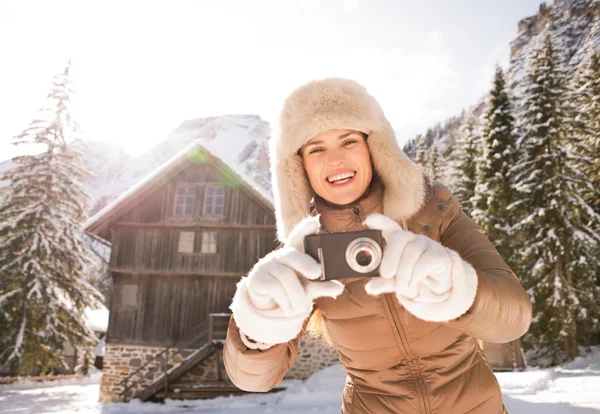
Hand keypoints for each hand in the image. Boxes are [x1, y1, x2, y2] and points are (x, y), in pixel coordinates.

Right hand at [230, 216, 344, 343]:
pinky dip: (285, 302)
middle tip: (317, 272)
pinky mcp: (257, 279)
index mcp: (294, 254)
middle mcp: (280, 256)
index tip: (314, 222)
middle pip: (293, 255)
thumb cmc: (291, 290)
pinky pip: (276, 289)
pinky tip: (287, 308)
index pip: (298, 237)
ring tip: (300, 307)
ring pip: (287, 277)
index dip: (305, 229)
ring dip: (297, 297)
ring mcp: (267, 266)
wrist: (268, 305)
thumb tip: (339, 288)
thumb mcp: (308, 287)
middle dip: (306, 263)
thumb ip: (322, 286)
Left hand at [363, 213, 477, 321]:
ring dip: (404, 275)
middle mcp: (412, 239)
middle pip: (400, 237)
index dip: (380, 222)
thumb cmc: (414, 279)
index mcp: (398, 242)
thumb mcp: (396, 281)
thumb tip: (369, 287)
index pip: (389, 227)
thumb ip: (384, 282)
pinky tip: (416, 286)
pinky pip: (424, 263)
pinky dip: (416, 278)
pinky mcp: (439, 255)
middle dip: (390, 257)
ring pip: (411, 252)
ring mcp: (427, 244)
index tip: (369, 221)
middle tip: (385, 274)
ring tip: (403, 289)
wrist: (441, 289)